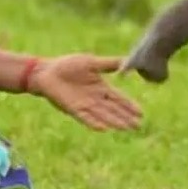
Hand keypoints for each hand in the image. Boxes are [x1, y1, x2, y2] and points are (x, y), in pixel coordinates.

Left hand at [28, 54, 143, 131]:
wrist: (46, 71)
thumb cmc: (68, 65)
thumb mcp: (92, 62)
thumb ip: (109, 64)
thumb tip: (128, 60)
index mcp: (101, 87)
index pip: (119, 98)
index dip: (129, 105)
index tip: (141, 113)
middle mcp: (95, 99)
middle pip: (113, 110)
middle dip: (126, 117)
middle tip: (138, 125)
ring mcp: (85, 105)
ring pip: (103, 115)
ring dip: (115, 122)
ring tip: (126, 128)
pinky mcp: (73, 109)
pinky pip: (86, 118)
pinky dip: (95, 123)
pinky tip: (104, 129)